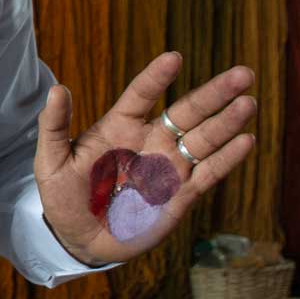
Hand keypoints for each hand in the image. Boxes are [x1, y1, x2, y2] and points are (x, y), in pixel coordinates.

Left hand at [34, 50, 257, 265]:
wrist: (79, 240)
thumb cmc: (64, 197)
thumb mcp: (51, 163)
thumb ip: (54, 127)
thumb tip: (58, 89)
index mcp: (119, 127)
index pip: (142, 95)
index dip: (156, 77)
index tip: (173, 58)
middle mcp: (150, 141)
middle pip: (187, 111)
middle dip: (214, 93)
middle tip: (243, 73)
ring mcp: (168, 167)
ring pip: (203, 139)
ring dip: (227, 122)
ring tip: (248, 102)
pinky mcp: (181, 195)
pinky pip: (208, 173)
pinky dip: (227, 158)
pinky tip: (247, 141)